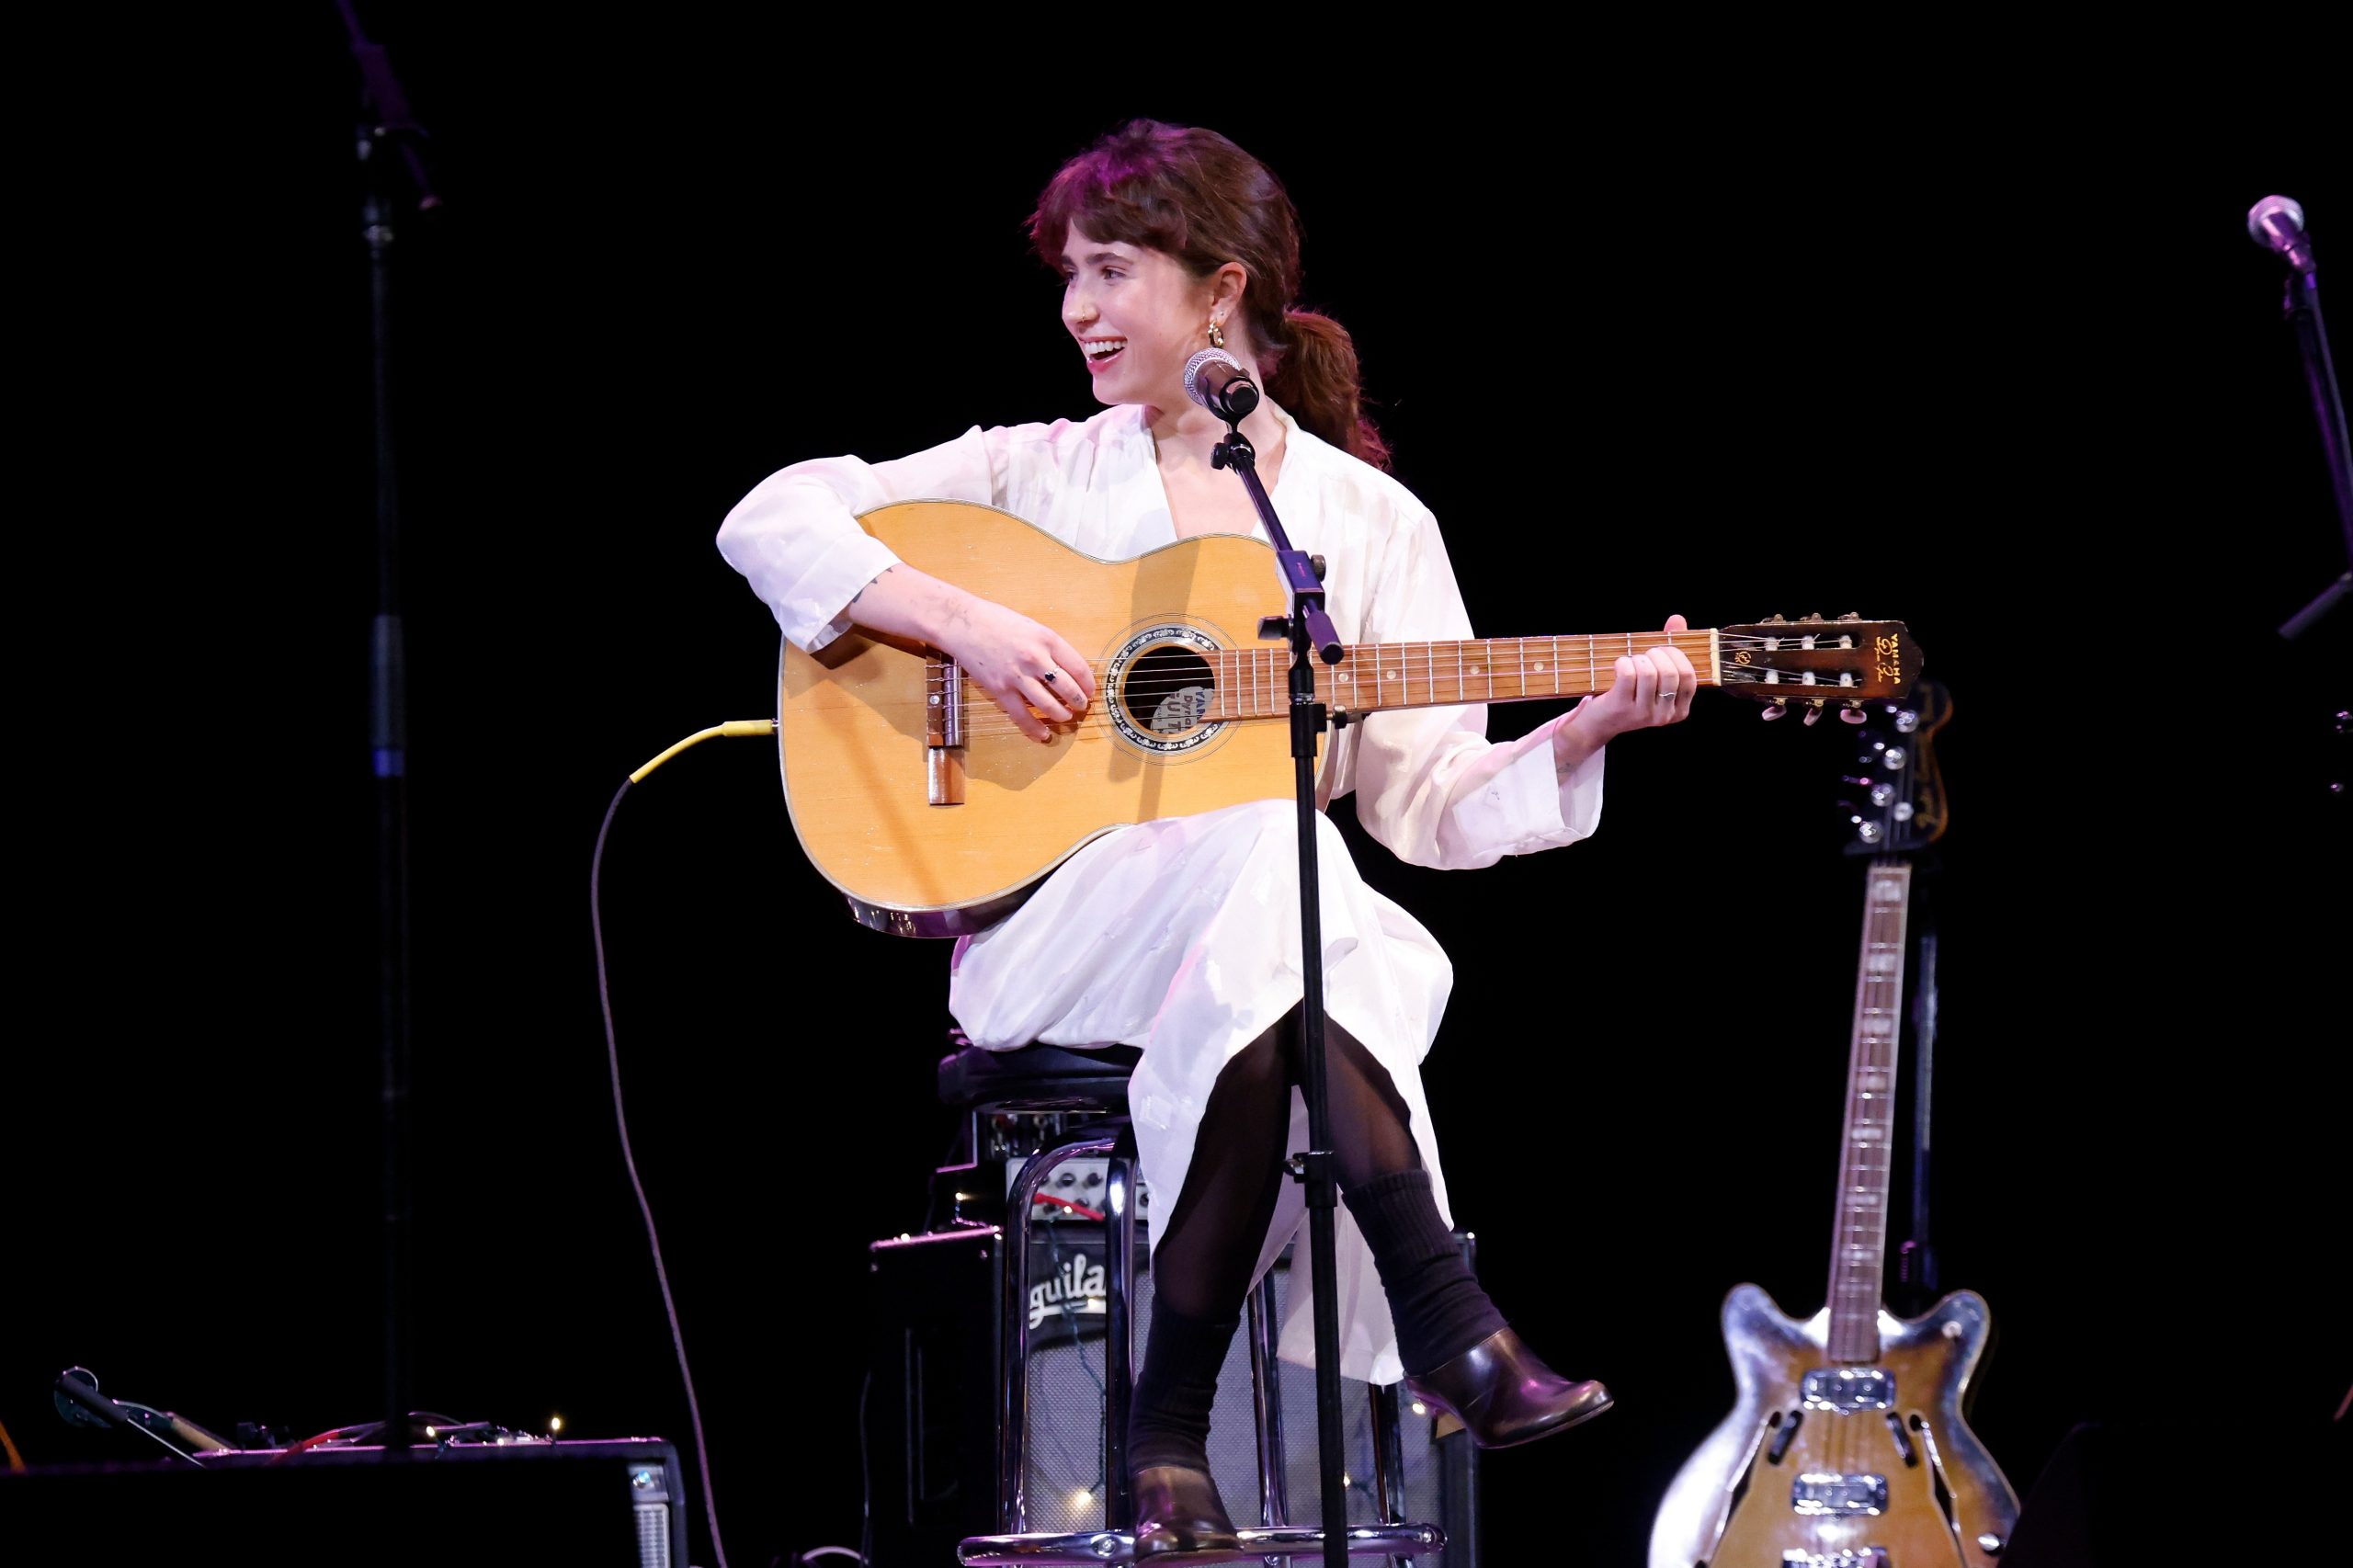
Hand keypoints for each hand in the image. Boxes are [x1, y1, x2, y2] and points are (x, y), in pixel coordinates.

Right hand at [940, 594, 1095, 742]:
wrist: (962, 623)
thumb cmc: (996, 620)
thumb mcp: (1032, 627)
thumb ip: (1049, 646)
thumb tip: (1068, 668)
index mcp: (1047, 639)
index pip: (1079, 667)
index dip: (1088, 684)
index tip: (1090, 690)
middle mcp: (1035, 658)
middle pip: (1068, 689)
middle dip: (1079, 702)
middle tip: (1082, 707)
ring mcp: (1017, 676)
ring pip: (1049, 705)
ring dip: (1062, 715)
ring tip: (1065, 717)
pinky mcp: (1000, 690)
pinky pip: (1022, 716)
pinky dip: (1034, 728)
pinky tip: (1043, 734)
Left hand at [1551, 614, 1696, 772]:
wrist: (1600, 722)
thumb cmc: (1631, 694)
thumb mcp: (1655, 678)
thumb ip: (1670, 649)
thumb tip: (1678, 620)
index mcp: (1679, 709)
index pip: (1689, 676)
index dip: (1677, 656)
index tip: (1663, 650)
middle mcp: (1664, 715)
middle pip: (1670, 673)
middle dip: (1657, 654)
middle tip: (1645, 655)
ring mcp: (1643, 714)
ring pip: (1648, 673)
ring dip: (1638, 659)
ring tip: (1631, 662)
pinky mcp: (1621, 707)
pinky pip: (1628, 675)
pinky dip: (1623, 663)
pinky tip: (1619, 666)